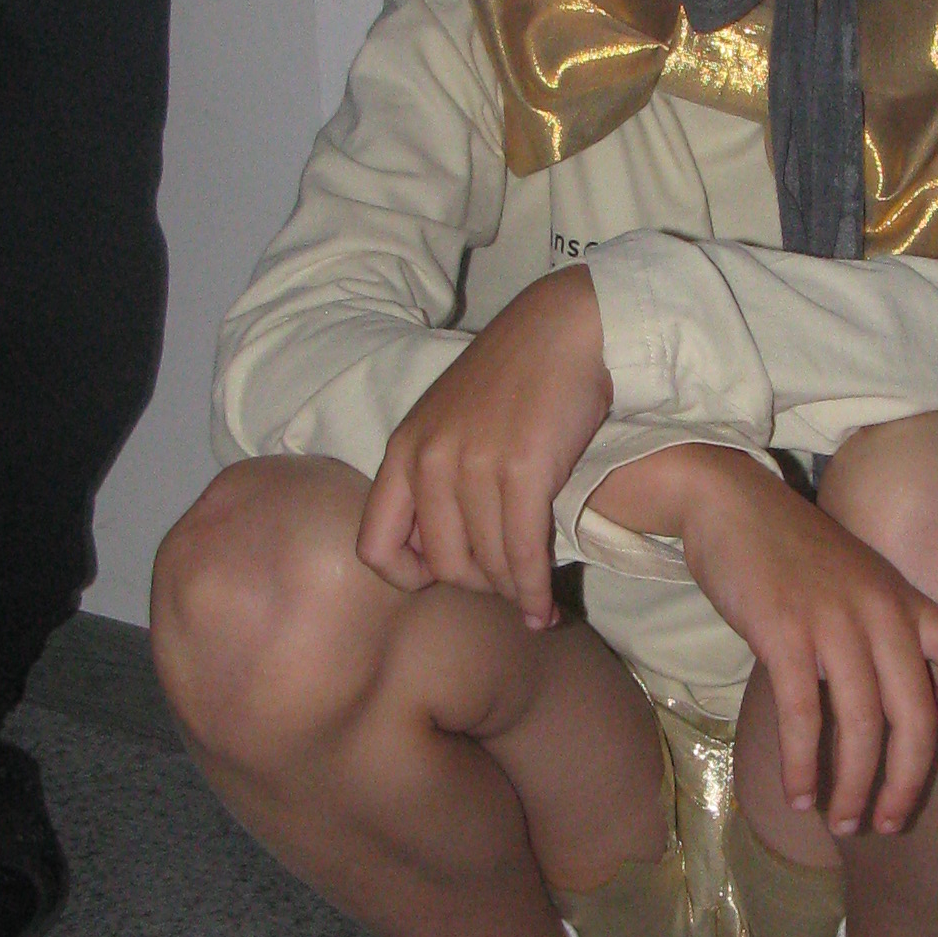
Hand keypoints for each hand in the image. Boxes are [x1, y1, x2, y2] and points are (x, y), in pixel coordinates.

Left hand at [358, 268, 612, 627]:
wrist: (563, 329)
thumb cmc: (513, 376)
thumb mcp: (449, 421)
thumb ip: (435, 475)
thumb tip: (446, 547)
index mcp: (403, 451)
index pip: (374, 547)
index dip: (407, 576)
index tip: (443, 577)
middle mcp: (428, 462)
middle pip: (441, 565)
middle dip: (477, 587)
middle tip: (506, 586)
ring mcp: (472, 466)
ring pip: (485, 564)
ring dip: (512, 592)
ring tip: (532, 600)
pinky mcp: (521, 471)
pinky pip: (521, 553)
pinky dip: (534, 590)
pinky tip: (546, 607)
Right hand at [593, 446, 937, 836]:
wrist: (731, 504)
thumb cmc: (793, 555)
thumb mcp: (860, 585)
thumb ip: (883, 634)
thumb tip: (892, 704)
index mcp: (910, 604)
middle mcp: (884, 615)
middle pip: (921, 719)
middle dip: (906, 786)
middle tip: (888, 824)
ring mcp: (835, 623)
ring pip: (864, 727)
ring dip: (854, 789)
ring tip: (841, 823)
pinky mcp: (784, 633)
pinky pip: (804, 716)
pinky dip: (803, 764)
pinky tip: (799, 794)